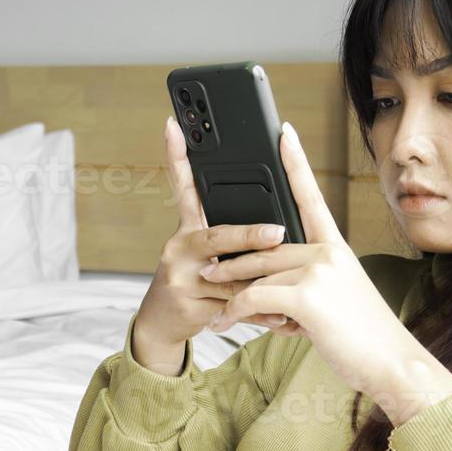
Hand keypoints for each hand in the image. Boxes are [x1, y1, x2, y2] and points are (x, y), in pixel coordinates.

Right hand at [132, 116, 296, 374]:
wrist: (160, 326)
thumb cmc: (192, 286)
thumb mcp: (204, 256)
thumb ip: (229, 240)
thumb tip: (276, 229)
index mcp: (186, 228)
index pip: (183, 187)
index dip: (177, 155)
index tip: (174, 124)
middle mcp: (177, 247)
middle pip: (216, 235)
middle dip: (250, 235)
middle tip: (277, 232)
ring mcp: (179, 276)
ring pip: (230, 277)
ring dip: (263, 285)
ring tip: (291, 289)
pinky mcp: (186, 304)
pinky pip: (231, 305)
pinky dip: (258, 312)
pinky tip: (278, 317)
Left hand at [198, 120, 419, 396]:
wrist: (390, 363)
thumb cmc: (363, 336)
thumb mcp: (335, 300)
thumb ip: (305, 283)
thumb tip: (267, 288)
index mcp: (335, 247)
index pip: (311, 196)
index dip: (296, 162)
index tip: (284, 133)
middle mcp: (328, 251)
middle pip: (267, 248)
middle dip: (234, 265)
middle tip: (208, 274)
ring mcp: (319, 270)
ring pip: (258, 273)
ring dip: (231, 293)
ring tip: (214, 307)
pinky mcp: (307, 295)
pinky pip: (255, 296)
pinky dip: (235, 312)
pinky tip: (224, 323)